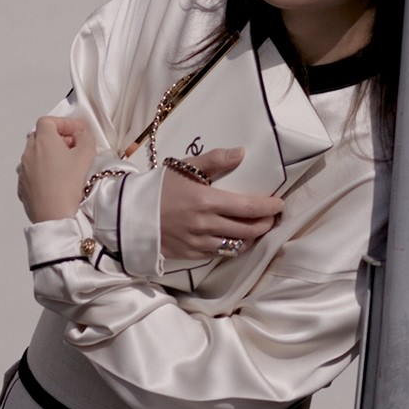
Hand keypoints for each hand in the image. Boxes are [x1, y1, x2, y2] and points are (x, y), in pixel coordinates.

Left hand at [18, 116, 96, 222]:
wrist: (54, 216)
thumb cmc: (69, 184)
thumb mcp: (86, 156)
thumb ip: (86, 137)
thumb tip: (81, 133)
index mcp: (43, 141)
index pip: (48, 121)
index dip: (64, 123)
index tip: (77, 132)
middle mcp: (28, 152)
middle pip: (40, 136)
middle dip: (57, 138)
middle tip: (73, 147)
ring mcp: (23, 170)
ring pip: (35, 154)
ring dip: (49, 154)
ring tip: (65, 165)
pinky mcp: (22, 186)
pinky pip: (32, 171)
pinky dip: (43, 170)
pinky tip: (55, 181)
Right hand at [159, 147, 284, 258]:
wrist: (128, 214)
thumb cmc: (158, 187)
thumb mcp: (185, 167)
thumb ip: (215, 159)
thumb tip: (242, 153)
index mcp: (206, 201)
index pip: (249, 207)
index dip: (269, 207)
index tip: (279, 203)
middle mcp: (206, 225)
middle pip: (248, 230)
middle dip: (266, 223)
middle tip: (271, 216)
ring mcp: (199, 242)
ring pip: (237, 245)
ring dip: (251, 237)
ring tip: (256, 227)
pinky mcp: (191, 254)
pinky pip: (220, 253)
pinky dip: (232, 246)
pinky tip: (235, 238)